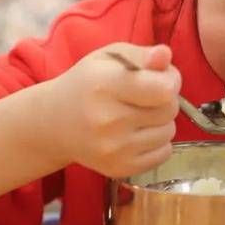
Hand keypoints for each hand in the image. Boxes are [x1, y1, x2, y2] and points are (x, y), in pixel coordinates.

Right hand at [40, 43, 180, 177]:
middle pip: (169, 109)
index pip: (163, 90)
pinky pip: (164, 153)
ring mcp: (113, 149)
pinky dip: (157, 143)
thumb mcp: (111, 57)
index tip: (161, 78)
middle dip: (165, 99)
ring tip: (138, 114)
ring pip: (169, 132)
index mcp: (105, 86)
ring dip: (161, 121)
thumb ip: (143, 55)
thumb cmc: (89, 83)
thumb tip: (165, 55)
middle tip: (145, 96)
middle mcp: (108, 121)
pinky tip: (136, 133)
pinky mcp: (119, 169)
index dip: (170, 81)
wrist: (54, 123)